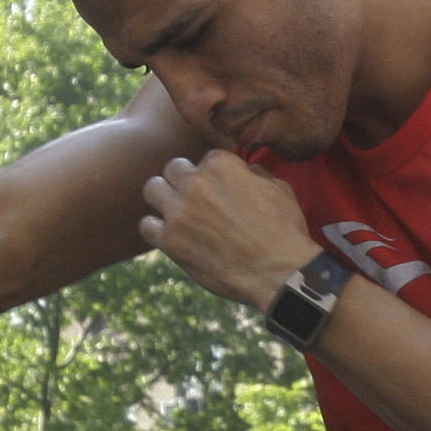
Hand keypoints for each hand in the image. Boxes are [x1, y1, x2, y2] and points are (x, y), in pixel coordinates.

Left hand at [137, 155, 319, 311]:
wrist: (278, 271)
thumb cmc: (284, 230)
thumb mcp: (279, 188)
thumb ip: (255, 173)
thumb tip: (246, 170)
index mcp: (220, 164)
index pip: (204, 158)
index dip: (212, 175)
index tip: (219, 189)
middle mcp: (195, 182)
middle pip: (173, 168)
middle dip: (183, 180)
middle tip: (195, 199)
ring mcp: (179, 211)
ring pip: (152, 189)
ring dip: (163, 198)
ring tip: (177, 212)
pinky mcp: (169, 241)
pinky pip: (146, 225)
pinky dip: (156, 228)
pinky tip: (170, 235)